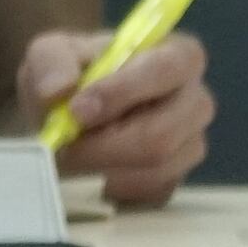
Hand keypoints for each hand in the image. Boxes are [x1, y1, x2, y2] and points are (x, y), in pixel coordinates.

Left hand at [17, 26, 210, 209]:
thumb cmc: (74, 77)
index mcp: (178, 54)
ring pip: (154, 169)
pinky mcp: (175, 180)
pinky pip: (147, 193)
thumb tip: (58, 89)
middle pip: (162, 133)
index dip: (122, 92)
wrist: (72, 117)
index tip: (78, 110)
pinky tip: (92, 168)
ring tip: (76, 153)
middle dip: (106, 145)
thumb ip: (52, 61)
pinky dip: (112, 186)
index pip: (164, 70)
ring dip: (104, 167)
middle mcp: (196, 100)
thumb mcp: (51, 53)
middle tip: (67, 144)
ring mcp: (190, 144)